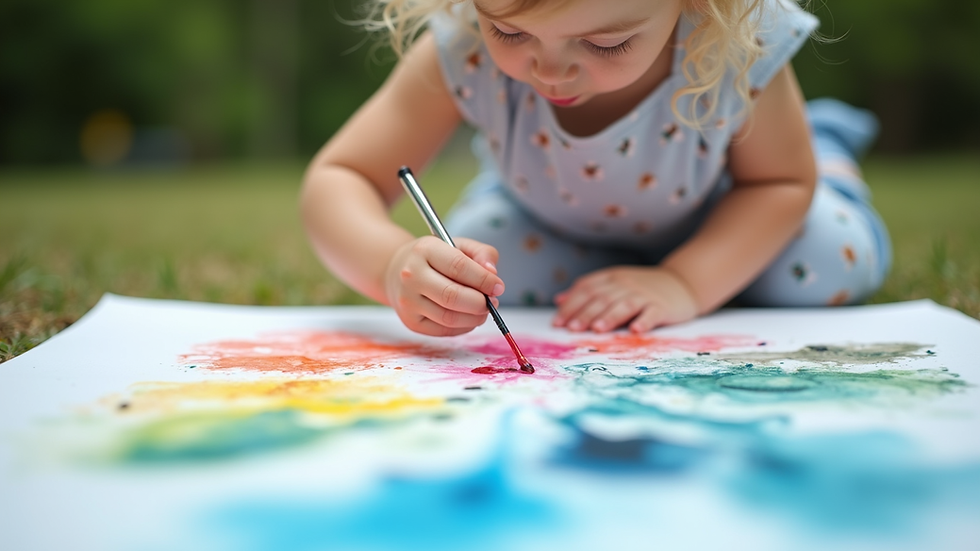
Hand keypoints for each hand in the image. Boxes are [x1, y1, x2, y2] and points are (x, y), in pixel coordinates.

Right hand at [385, 236, 504, 336]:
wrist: (397, 271)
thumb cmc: (434, 258)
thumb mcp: (458, 245)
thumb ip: (482, 253)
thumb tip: (493, 274)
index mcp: (424, 250)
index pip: (459, 267)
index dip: (484, 280)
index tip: (498, 287)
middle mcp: (411, 276)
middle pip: (453, 296)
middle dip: (480, 303)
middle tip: (492, 302)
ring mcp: (408, 301)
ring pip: (449, 318)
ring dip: (475, 318)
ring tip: (483, 310)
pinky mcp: (410, 322)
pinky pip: (444, 331)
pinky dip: (464, 327)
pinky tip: (468, 317)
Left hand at [552, 266, 698, 332]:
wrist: (682, 283)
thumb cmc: (641, 288)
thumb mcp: (613, 284)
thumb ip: (587, 291)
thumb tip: (559, 300)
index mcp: (611, 278)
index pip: (586, 289)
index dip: (571, 305)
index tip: (558, 322)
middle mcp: (626, 284)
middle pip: (602, 298)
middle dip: (586, 313)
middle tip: (573, 328)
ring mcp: (644, 295)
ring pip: (624, 305)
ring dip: (610, 317)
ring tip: (598, 329)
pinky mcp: (662, 307)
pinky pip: (652, 313)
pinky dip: (644, 321)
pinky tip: (636, 330)